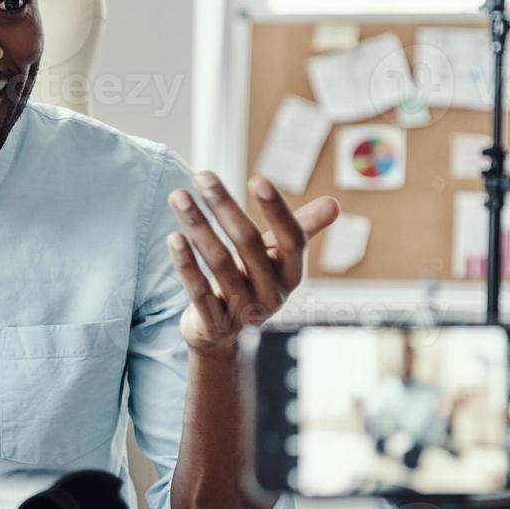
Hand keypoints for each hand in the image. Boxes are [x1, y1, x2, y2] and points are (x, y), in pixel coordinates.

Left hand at [166, 172, 338, 355]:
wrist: (219, 333)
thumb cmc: (249, 281)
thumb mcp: (274, 257)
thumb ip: (299, 229)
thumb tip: (335, 204)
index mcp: (292, 274)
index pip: (292, 239)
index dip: (277, 211)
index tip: (258, 179)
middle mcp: (272, 294)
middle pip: (249, 245)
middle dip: (224, 207)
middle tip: (203, 175)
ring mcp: (244, 313)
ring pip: (220, 264)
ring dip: (198, 227)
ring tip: (178, 196)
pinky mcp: (215, 326)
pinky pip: (199, 292)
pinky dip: (186, 264)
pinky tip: (173, 237)